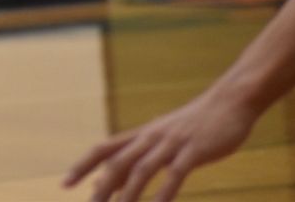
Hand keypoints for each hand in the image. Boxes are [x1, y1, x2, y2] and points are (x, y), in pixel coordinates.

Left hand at [63, 88, 258, 200]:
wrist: (230, 101)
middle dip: (101, 186)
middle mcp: (150, 137)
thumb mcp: (162, 140)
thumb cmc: (194, 125)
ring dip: (129, 193)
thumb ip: (140, 159)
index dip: (83, 166)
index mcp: (140, 135)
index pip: (103, 149)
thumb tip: (114, 184)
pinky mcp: (194, 150)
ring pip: (142, 169)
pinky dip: (165, 192)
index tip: (65, 185)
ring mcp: (171, 143)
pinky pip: (176, 173)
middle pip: (117, 162)